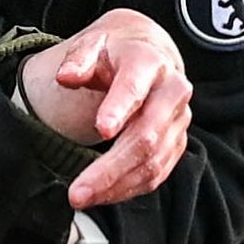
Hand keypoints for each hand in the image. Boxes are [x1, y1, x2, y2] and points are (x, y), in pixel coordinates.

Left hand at [25, 8, 193, 207]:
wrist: (147, 54)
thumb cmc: (114, 52)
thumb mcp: (92, 44)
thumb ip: (78, 59)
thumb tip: (66, 75)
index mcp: (148, 61)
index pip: (135, 86)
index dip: (119, 108)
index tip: (101, 129)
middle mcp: (171, 91)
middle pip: (146, 135)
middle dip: (111, 168)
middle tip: (77, 191)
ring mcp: (178, 121)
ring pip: (152, 162)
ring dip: (116, 185)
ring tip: (82, 198)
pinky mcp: (176, 143)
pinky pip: (156, 174)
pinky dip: (128, 189)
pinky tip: (102, 195)